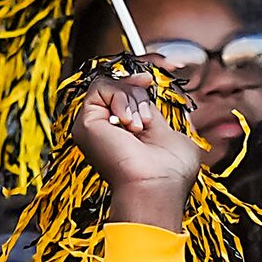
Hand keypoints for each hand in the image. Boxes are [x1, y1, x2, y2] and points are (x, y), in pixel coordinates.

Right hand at [73, 66, 206, 227]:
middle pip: (119, 83)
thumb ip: (162, 113)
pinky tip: (129, 124)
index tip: (154, 76)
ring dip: (132, 100)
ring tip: (139, 127)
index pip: (127, 92)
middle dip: (138, 91)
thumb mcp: (175, 134)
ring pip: (111, 84)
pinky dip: (120, 99)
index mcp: (127, 131)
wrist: (156, 186)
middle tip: (148, 118)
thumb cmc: (171, 172)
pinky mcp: (85, 121)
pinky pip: (101, 87)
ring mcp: (95, 124)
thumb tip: (159, 95)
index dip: (139, 80)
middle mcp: (108, 127)